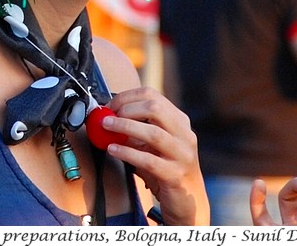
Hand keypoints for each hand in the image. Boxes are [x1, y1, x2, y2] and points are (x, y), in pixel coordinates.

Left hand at [101, 86, 208, 224]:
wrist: (190, 201)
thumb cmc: (167, 169)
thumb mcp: (153, 145)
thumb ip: (135, 130)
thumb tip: (106, 117)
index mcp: (179, 121)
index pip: (152, 95)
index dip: (126, 97)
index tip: (108, 106)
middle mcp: (184, 134)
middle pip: (155, 108)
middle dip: (126, 109)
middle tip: (107, 118)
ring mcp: (182, 155)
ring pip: (153, 133)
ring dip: (125, 127)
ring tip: (106, 128)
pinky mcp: (176, 175)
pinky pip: (149, 161)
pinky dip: (128, 153)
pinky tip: (113, 150)